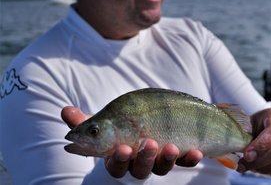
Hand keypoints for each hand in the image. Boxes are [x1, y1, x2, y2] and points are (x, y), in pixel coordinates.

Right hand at [61, 106, 202, 178]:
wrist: (154, 119)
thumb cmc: (123, 125)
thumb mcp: (105, 121)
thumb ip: (86, 120)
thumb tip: (65, 111)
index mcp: (119, 156)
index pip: (115, 163)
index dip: (118, 159)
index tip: (122, 149)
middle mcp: (139, 163)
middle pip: (139, 169)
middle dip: (143, 159)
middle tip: (147, 144)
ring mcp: (160, 160)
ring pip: (162, 167)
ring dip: (167, 159)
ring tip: (171, 147)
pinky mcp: (179, 155)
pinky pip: (185, 162)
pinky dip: (191, 158)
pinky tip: (197, 152)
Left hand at [237, 107, 270, 178]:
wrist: (266, 126)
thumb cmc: (256, 126)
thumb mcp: (248, 125)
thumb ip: (243, 138)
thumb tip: (235, 156)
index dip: (261, 146)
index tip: (246, 155)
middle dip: (259, 161)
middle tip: (244, 165)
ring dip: (266, 169)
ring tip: (253, 167)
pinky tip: (265, 169)